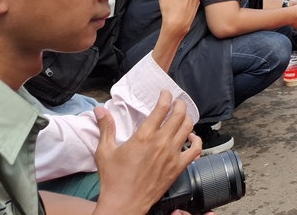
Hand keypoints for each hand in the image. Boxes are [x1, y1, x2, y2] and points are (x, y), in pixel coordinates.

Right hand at [92, 92, 200, 213]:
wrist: (124, 203)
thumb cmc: (113, 179)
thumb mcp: (105, 151)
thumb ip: (106, 128)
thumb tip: (100, 110)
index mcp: (144, 136)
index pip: (161, 108)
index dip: (165, 97)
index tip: (165, 94)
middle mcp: (161, 143)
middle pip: (179, 115)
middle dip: (180, 104)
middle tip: (177, 102)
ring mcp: (172, 155)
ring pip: (188, 128)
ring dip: (187, 119)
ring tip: (183, 116)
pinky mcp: (178, 167)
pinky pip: (195, 149)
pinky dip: (196, 140)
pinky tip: (191, 137)